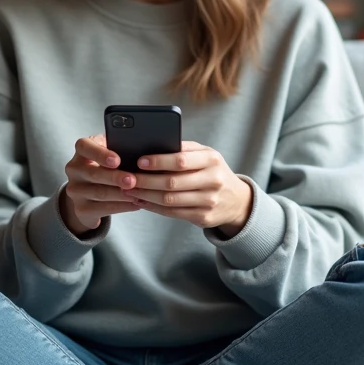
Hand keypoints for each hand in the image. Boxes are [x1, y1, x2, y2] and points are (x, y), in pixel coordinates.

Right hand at [61, 134, 140, 235]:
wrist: (90, 190)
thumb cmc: (105, 164)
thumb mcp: (109, 152)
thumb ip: (118, 148)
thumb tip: (140, 153)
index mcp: (81, 150)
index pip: (84, 147)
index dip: (100, 154)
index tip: (117, 160)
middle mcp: (74, 169)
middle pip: (93, 173)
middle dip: (115, 178)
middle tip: (132, 180)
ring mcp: (75, 190)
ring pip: (99, 193)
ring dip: (120, 195)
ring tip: (138, 194)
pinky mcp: (81, 208)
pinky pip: (102, 209)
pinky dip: (121, 207)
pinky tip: (135, 204)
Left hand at [123, 141, 253, 237]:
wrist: (236, 200)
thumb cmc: (212, 171)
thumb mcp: (205, 155)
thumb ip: (183, 149)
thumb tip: (150, 146)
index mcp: (212, 159)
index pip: (181, 160)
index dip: (158, 162)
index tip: (139, 161)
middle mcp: (213, 180)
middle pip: (172, 183)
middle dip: (145, 181)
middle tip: (127, 178)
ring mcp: (209, 201)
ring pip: (170, 200)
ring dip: (145, 196)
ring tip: (129, 190)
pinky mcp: (204, 218)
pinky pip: (173, 213)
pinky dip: (154, 208)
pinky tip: (142, 201)